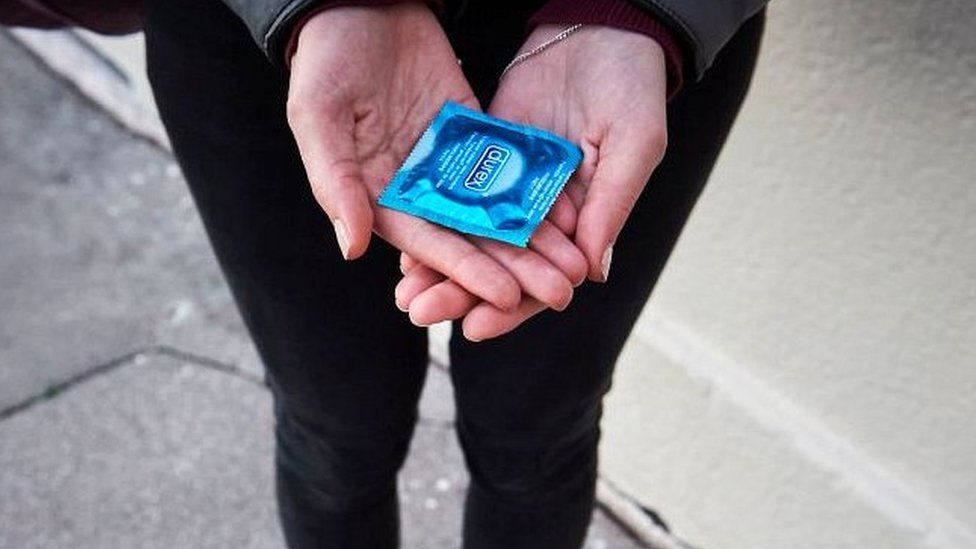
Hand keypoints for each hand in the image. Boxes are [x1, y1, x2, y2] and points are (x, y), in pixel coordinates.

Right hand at [287, 5, 585, 311]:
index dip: (468, 272)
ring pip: (495, 208)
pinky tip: (567, 210)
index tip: (509, 297)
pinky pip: (506, 163)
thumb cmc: (326, 59)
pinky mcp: (471, 128)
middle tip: (559, 293)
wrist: (359, 1)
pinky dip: (534, 188)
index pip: (429, 244)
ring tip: (572, 265)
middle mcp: (417, 186)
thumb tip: (353, 247)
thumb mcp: (319, 117)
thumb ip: (336, 182)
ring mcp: (447, 159)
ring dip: (532, 238)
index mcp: (379, 194)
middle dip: (515, 267)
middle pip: (472, 236)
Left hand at [396, 24, 668, 339]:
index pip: (542, 279)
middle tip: (422, 313)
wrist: (600, 28)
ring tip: (405, 290)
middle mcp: (542, 212)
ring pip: (471, 236)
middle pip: (497, 265)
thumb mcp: (632, 146)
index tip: (476, 327)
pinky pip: (456, 193)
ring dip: (439, 264)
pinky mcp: (486, 152)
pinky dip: (434, 217)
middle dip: (460, 293)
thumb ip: (611, 205)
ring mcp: (511, 184)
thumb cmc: (632, 90)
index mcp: (582, 222)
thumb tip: (592, 272)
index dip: (511, 307)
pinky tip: (404, 240)